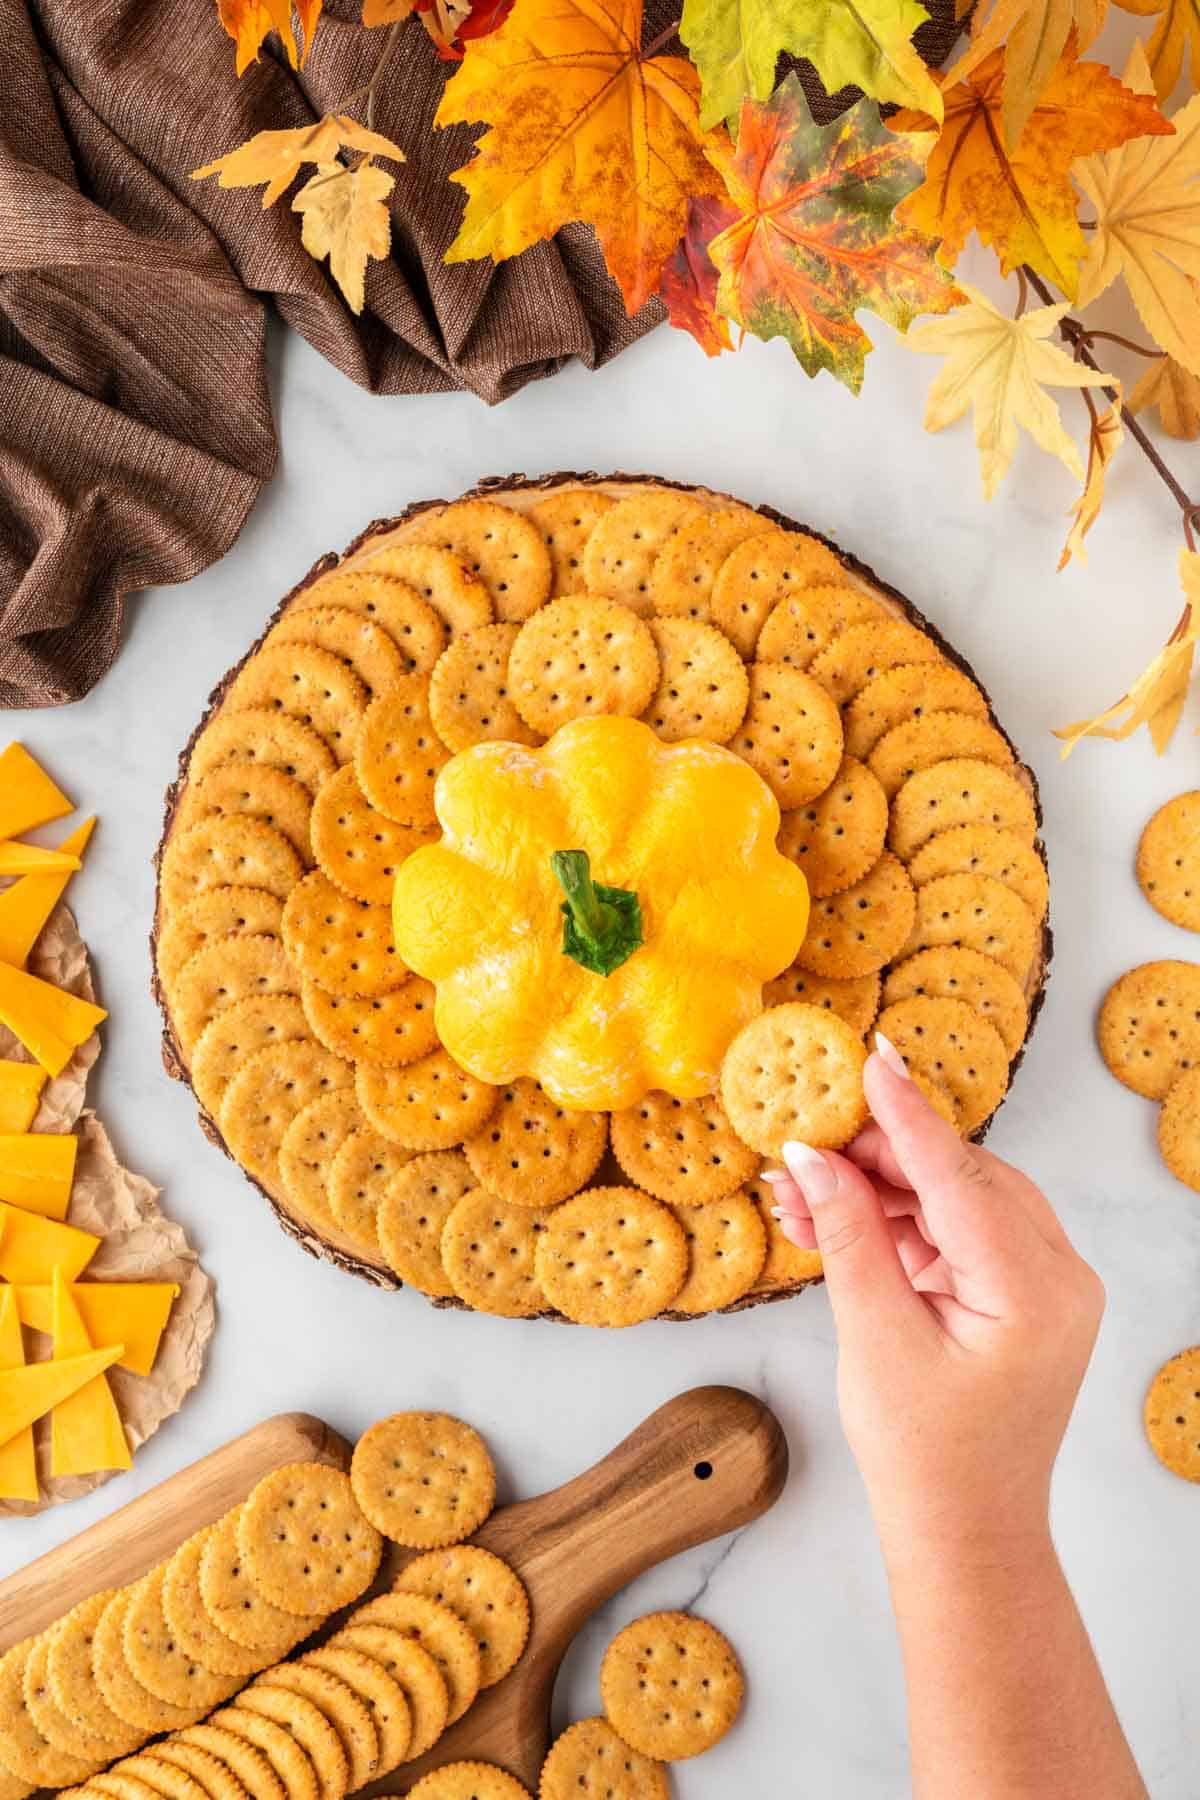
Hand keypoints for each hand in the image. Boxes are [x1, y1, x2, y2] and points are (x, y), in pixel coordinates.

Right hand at [765, 1037, 1104, 1561]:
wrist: (962, 1533)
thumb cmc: (923, 1457)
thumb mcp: (874, 1337)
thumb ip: (847, 1234)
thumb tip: (811, 1156)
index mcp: (1035, 1290)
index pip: (959, 1175)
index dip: (905, 1113)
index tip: (869, 1057)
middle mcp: (1058, 1277)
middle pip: (960, 1178)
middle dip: (876, 1156)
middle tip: (803, 1139)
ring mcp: (1046, 1285)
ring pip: (955, 1200)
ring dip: (879, 1191)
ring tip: (798, 1189)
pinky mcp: (1021, 1294)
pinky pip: (958, 1233)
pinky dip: (899, 1223)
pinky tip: (833, 1217)